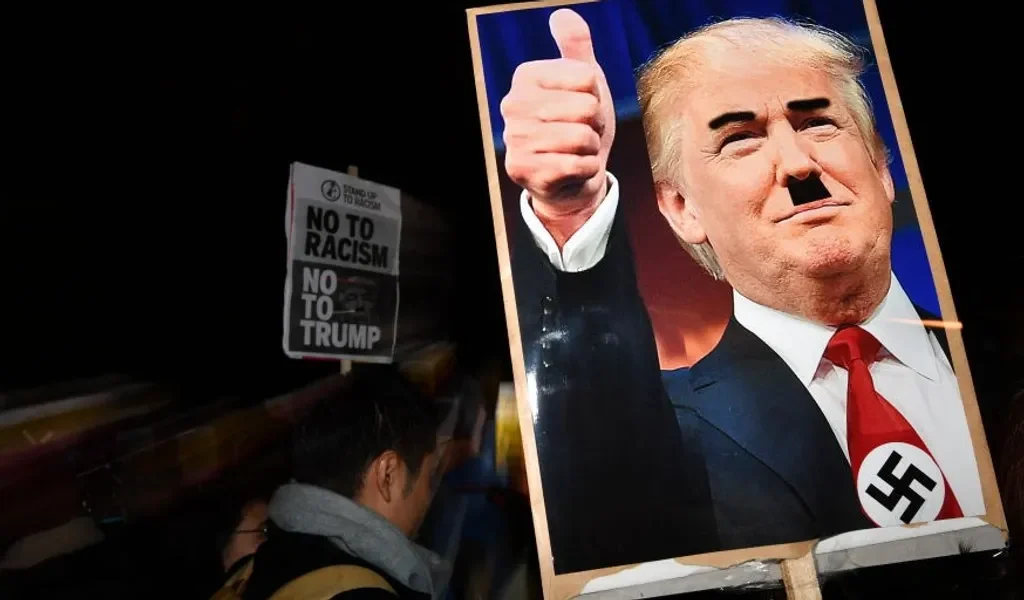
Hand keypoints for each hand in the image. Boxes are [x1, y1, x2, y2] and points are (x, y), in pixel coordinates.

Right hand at [500, 8, 615, 234]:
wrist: (573, 176)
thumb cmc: (579, 124)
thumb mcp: (585, 82)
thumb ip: (576, 47)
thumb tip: (562, 14)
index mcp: (525, 76)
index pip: (587, 78)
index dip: (596, 96)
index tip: (584, 108)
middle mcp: (512, 105)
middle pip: (586, 108)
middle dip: (596, 125)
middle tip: (583, 133)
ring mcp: (514, 138)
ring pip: (582, 138)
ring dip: (591, 148)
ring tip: (578, 150)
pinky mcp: (524, 170)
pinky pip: (577, 164)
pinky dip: (586, 169)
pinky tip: (573, 169)